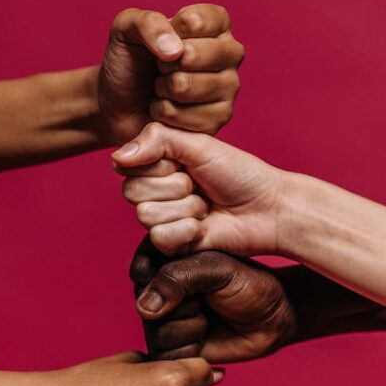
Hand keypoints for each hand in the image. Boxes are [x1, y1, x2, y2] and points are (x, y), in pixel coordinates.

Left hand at [98, 4, 242, 144]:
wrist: (119, 103)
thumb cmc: (129, 61)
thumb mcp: (127, 29)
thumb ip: (148, 23)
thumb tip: (175, 50)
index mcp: (216, 23)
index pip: (195, 21)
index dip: (167, 34)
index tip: (159, 41)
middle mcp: (230, 53)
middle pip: (192, 55)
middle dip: (162, 64)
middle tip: (159, 68)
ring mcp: (229, 87)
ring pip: (186, 87)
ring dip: (162, 89)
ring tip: (161, 88)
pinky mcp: (220, 117)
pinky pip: (186, 116)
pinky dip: (165, 113)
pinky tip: (166, 109)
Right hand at [113, 123, 283, 254]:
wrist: (268, 209)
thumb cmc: (239, 174)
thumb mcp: (199, 145)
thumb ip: (157, 140)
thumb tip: (117, 157)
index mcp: (159, 163)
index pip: (127, 164)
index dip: (157, 164)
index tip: (184, 162)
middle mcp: (156, 191)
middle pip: (132, 191)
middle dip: (173, 187)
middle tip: (199, 186)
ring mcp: (163, 218)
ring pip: (145, 215)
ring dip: (184, 209)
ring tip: (206, 206)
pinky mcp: (173, 245)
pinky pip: (159, 238)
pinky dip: (185, 231)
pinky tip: (203, 227)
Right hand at [130, 237, 297, 361]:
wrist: (274, 317)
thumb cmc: (249, 283)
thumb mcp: (217, 269)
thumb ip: (177, 278)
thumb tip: (144, 308)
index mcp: (163, 258)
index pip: (142, 269)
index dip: (170, 279)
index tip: (201, 275)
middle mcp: (155, 289)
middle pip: (146, 305)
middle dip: (185, 306)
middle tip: (208, 298)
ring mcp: (161, 319)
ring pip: (156, 333)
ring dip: (192, 328)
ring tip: (209, 318)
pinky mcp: (170, 347)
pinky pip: (165, 356)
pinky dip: (191, 350)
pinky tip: (207, 337)